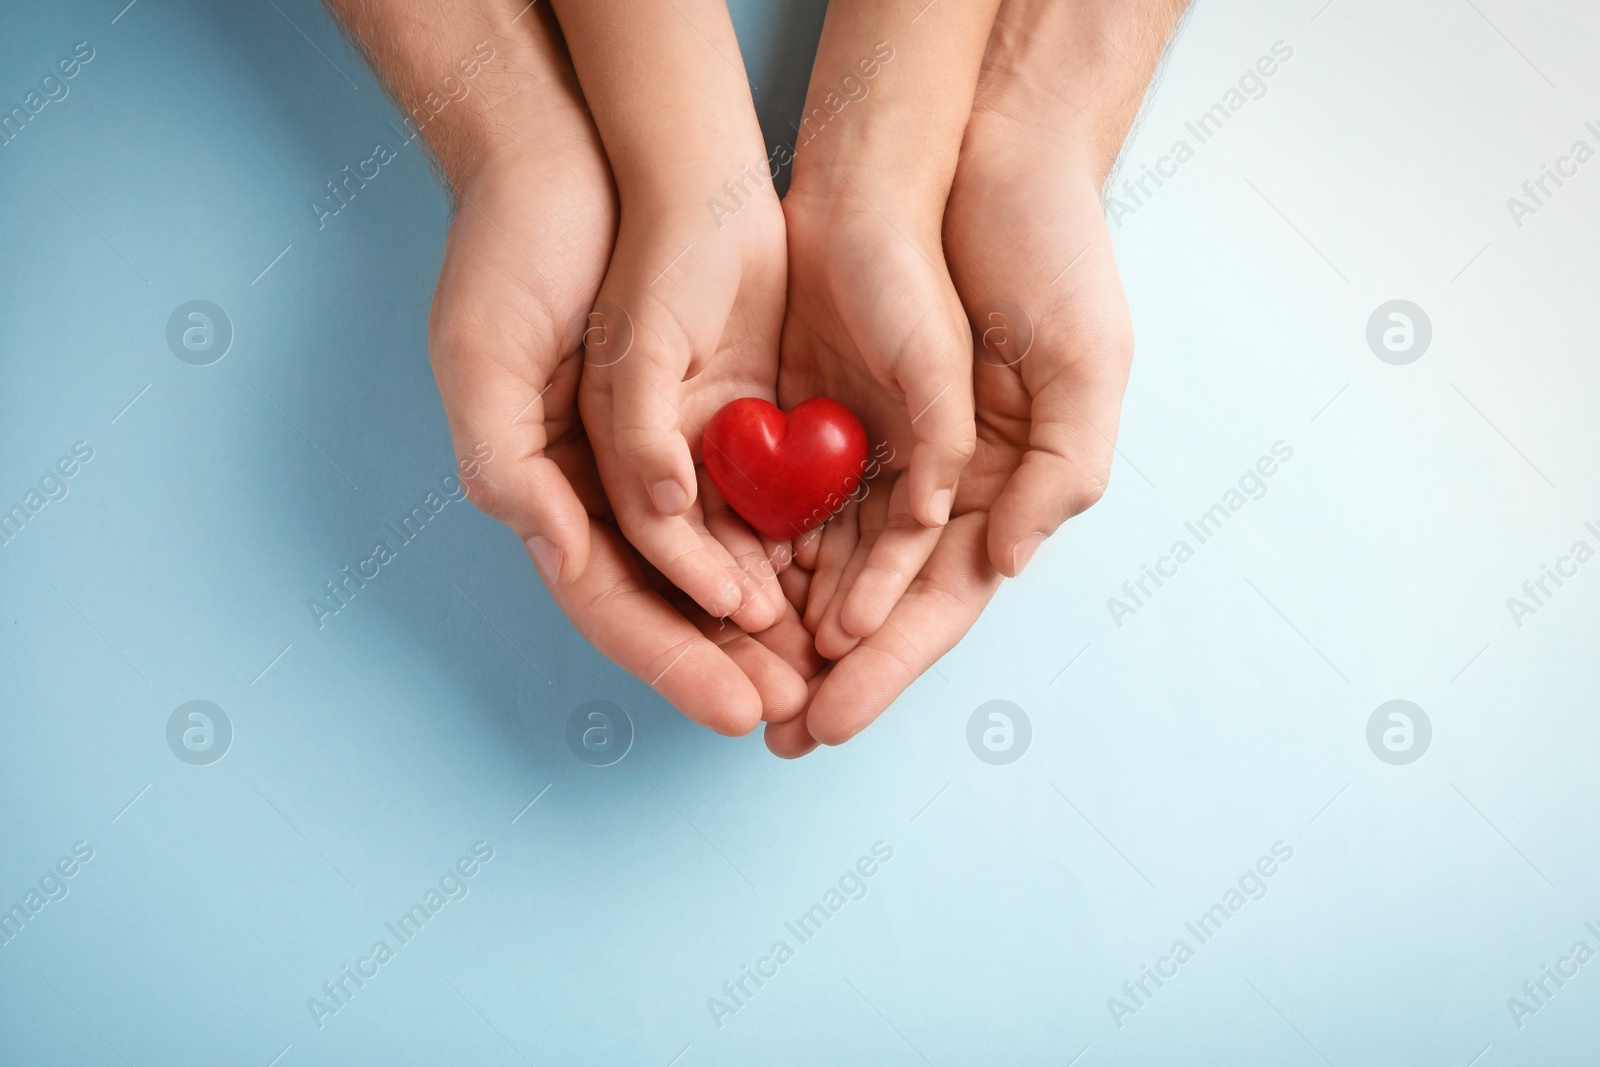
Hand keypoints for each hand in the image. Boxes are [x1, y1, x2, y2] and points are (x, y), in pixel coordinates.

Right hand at [416, 8, 815, 733]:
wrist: (591, 149)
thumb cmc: (515, 249)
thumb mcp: (483, 352)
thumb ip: (508, 459)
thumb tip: (565, 549)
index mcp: (542, 487)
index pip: (610, 600)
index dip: (672, 658)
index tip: (739, 707)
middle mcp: (607, 485)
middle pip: (675, 599)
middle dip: (731, 659)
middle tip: (796, 710)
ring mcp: (669, 451)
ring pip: (727, 559)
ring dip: (773, 620)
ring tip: (826, 668)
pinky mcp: (726, 412)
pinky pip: (765, 495)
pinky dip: (798, 543)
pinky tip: (840, 581)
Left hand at [765, 0, 1160, 755]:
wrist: (964, 150)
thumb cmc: (1043, 251)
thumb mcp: (1084, 358)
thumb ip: (1059, 468)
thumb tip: (1002, 565)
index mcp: (1008, 489)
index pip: (941, 602)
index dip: (889, 666)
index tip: (832, 720)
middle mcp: (940, 484)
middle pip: (876, 601)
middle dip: (828, 671)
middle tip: (774, 732)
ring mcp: (878, 449)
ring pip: (822, 560)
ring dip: (783, 626)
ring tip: (737, 682)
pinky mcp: (824, 409)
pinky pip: (783, 491)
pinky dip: (756, 545)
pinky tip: (721, 591)